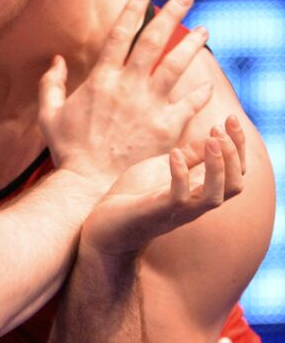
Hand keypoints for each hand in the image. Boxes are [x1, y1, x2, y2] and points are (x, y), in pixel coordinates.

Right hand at [39, 0, 211, 187]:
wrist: (89, 185)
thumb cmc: (67, 152)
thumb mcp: (49, 115)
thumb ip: (52, 84)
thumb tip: (56, 59)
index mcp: (101, 79)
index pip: (121, 33)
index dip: (134, 9)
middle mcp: (128, 86)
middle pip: (154, 40)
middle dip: (171, 12)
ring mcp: (149, 106)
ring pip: (177, 65)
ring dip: (193, 44)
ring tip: (205, 30)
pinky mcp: (166, 127)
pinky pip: (189, 103)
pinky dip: (200, 91)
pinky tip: (207, 84)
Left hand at [80, 115, 245, 256]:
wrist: (105, 224)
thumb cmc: (135, 196)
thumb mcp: (164, 169)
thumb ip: (189, 157)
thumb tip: (212, 136)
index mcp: (200, 191)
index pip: (235, 172)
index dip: (238, 144)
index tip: (231, 118)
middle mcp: (195, 204)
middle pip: (234, 185)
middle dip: (234, 154)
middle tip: (220, 127)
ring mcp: (178, 211)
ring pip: (215, 197)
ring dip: (218, 167)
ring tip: (211, 139)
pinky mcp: (158, 212)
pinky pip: (178, 198)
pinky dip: (180, 174)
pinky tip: (174, 153)